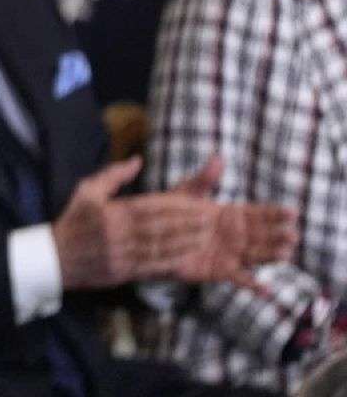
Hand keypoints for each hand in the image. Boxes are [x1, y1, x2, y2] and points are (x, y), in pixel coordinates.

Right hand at [52, 156, 297, 290]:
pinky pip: (152, 266)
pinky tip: (187, 256)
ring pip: (159, 248)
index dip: (175, 207)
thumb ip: (113, 175)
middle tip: (210, 220)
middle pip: (159, 228)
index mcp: (111, 213)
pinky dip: (172, 261)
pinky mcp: (124, 271)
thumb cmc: (74, 221)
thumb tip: (137, 160)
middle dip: (187, 225)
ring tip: (205, 237)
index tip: (197, 205)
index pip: (149, 208)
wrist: (55, 258)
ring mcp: (121, 254)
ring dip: (185, 243)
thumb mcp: (86, 191)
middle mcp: (117, 234)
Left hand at [152, 156, 297, 281]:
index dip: (275, 213)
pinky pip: (240, 279)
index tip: (292, 212)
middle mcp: (237, 236)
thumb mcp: (188, 194)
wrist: (155, 237)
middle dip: (279, 235)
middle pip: (263, 235)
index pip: (259, 213)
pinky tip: (267, 290)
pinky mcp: (221, 271)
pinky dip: (253, 285)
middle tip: (293, 235)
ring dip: (272, 256)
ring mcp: (231, 254)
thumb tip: (219, 157)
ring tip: (286, 255)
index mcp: (232, 215)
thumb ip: (204, 179)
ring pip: (257, 255)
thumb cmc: (173, 212)